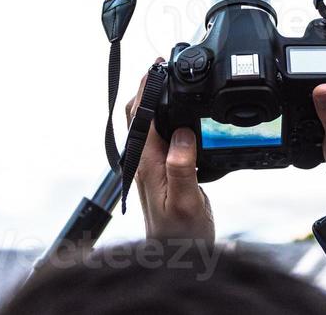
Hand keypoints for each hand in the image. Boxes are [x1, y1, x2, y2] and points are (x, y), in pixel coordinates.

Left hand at [126, 66, 214, 241]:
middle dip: (147, 89)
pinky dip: (167, 119)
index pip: (141, 117)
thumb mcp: (186, 201)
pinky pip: (160, 137)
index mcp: (148, 164)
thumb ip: (183, 167)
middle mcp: (145, 162)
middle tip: (163, 67)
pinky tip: (181, 116)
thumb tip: (184, 135)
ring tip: (169, 82)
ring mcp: (151, 167)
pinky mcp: (161, 173)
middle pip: (139, 116)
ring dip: (155, 102)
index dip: (147, 89)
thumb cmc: (180, 237)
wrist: (177, 259)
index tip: (157, 67)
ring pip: (148, 125)